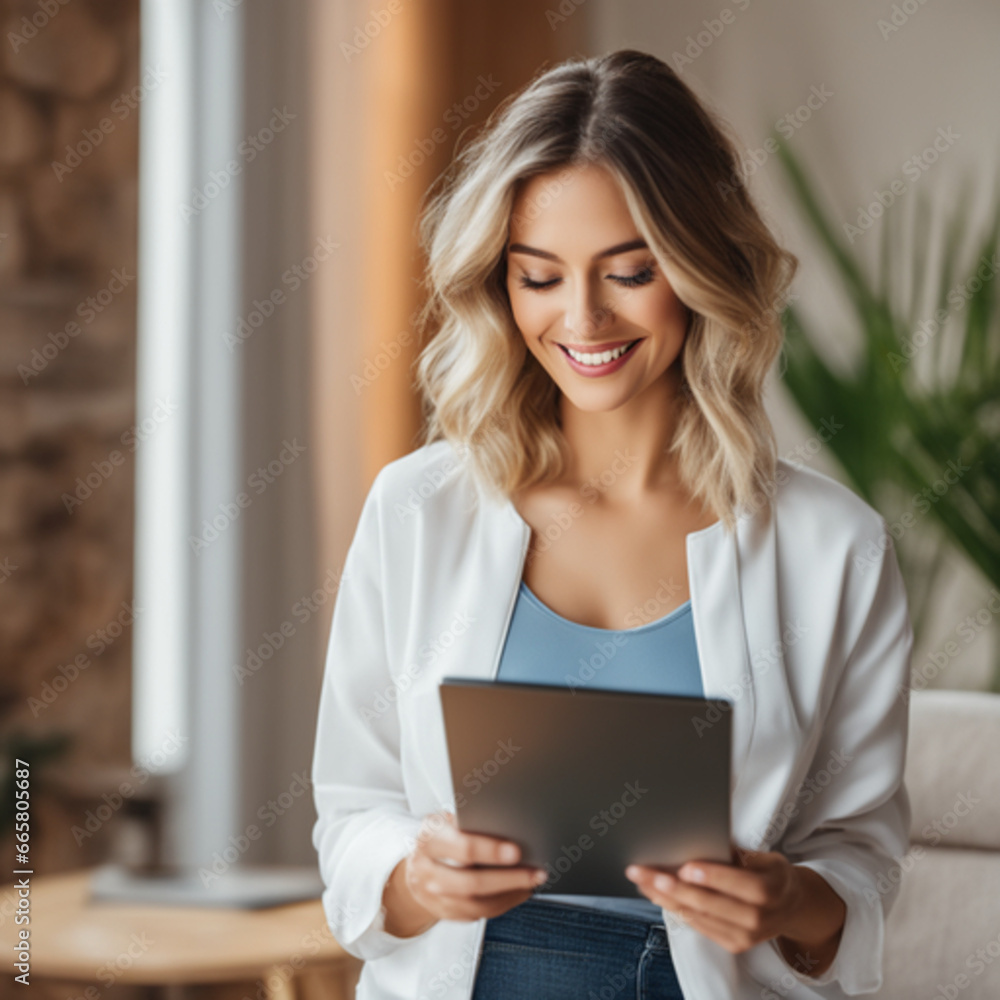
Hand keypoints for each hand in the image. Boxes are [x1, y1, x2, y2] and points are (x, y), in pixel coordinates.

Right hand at [382, 811, 547, 936]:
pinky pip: (478, 914)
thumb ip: (471, 821)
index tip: (516, 852)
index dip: (491, 851)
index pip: (463, 848)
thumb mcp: (448, 820)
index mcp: (430, 838)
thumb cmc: (442, 837)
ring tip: (532, 882)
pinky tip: (518, 892)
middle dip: (507, 879)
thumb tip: (510, 823)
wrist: (418, 866)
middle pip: (471, 882)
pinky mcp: (445, 913)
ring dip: (509, 894)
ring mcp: (434, 896)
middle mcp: (427, 870)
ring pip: (476, 904)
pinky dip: (503, 904)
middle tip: (534, 872)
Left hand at [625, 848, 845, 972]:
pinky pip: (698, 925)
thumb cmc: (771, 873)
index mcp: (770, 890)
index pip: (738, 884)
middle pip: (710, 904)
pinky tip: (656, 894)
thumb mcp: (764, 857)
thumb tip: (704, 838)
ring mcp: (745, 936)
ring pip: (698, 916)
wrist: (792, 907)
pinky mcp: (734, 945)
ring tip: (642, 880)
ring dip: (665, 898)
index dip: (711, 876)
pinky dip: (675, 909)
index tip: (685, 868)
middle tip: (647, 873)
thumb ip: (737, 854)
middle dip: (674, 888)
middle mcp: (759, 918)